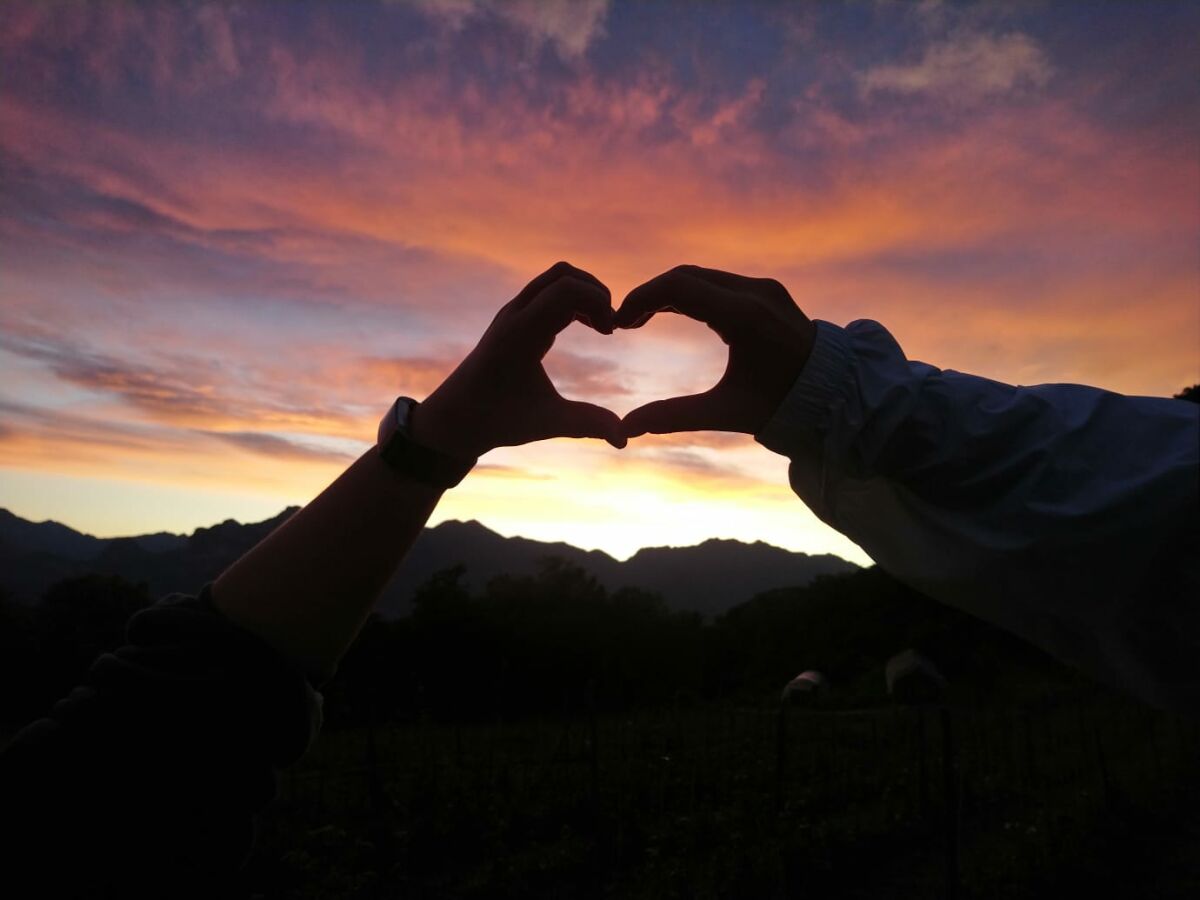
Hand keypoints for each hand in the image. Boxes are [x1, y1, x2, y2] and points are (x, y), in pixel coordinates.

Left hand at [411, 262, 625, 456]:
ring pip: (556, 279)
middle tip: (611, 327)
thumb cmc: (497, 421)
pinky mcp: (514, 318)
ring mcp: (512, 313)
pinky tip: (588, 327)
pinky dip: (574, 300)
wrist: (455, 418)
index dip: (599, 302)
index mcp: (521, 334)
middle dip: (595, 292)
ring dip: (585, 294)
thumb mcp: (546, 424)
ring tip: (603, 327)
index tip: (612, 333)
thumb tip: (625, 440)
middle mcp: (514, 315)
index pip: (566, 289)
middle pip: (563, 275)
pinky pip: (549, 291)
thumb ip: (588, 425)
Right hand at [615, 265, 816, 437]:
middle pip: (686, 276)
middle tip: (625, 322)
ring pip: (702, 276)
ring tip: (643, 319)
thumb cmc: (782, 406)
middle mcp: (755, 292)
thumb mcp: (725, 412)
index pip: (678, 287)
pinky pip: (720, 282)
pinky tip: (675, 314)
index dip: (641, 299)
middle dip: (651, 295)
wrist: (837, 395)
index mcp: (744, 316)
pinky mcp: (769, 292)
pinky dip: (692, 293)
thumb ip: (673, 417)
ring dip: (670, 293)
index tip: (619, 322)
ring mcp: (765, 288)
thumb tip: (626, 429)